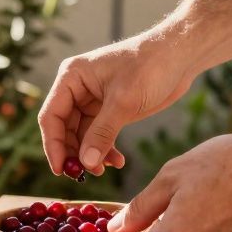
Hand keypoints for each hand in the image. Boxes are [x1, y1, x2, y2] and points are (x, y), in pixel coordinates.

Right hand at [39, 32, 193, 175]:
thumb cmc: (150, 67)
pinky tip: (118, 161)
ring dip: (91, 154)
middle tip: (84, 175)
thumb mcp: (124, 102)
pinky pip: (99, 134)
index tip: (60, 169)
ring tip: (105, 169)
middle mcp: (77, 88)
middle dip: (74, 152)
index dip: (53, 144)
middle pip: (63, 128)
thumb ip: (102, 133)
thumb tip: (85, 162)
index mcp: (72, 77)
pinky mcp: (109, 108)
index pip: (51, 116)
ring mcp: (93, 99)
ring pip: (81, 135)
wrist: (179, 56)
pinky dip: (105, 149)